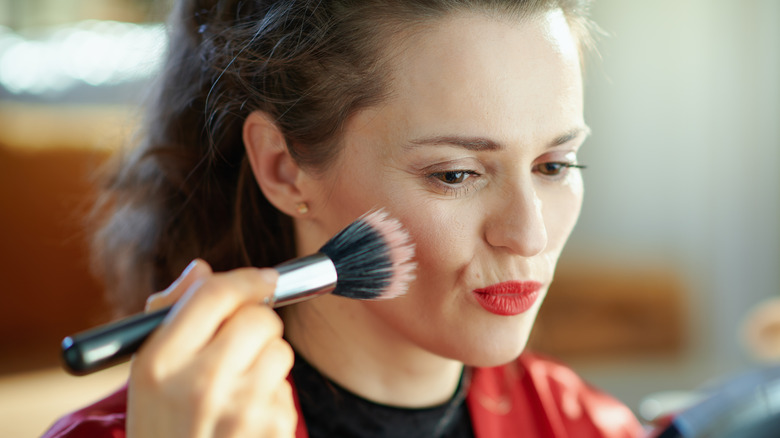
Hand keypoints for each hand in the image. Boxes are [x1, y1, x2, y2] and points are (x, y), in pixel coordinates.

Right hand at [127, 259, 296, 437]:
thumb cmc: (162, 428)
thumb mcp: (146, 376)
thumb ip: (170, 315)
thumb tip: (202, 268)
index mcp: (160, 363)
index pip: (215, 294)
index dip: (247, 279)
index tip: (264, 278)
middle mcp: (200, 384)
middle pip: (260, 318)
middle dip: (258, 323)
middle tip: (242, 343)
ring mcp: (241, 411)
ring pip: (281, 351)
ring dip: (267, 360)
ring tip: (238, 388)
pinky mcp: (272, 429)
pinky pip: (287, 389)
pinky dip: (272, 395)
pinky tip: (246, 418)